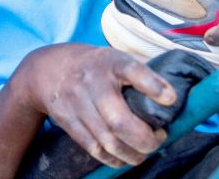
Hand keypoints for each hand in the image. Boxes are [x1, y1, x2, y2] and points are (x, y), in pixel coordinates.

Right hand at [21, 45, 173, 167]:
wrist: (48, 69)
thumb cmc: (94, 67)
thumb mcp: (114, 59)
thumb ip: (138, 76)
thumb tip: (171, 102)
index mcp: (110, 62)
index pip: (131, 70)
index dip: (152, 85)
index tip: (170, 98)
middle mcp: (91, 82)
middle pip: (119, 121)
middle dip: (145, 140)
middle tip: (158, 138)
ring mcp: (77, 103)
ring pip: (108, 141)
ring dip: (132, 154)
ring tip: (144, 151)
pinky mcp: (67, 121)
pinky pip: (93, 148)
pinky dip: (114, 159)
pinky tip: (125, 156)